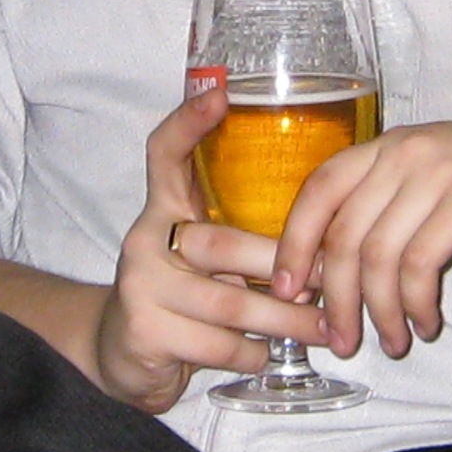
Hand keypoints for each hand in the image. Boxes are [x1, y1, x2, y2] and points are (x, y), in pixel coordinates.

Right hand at [96, 85, 326, 412]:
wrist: (122, 355)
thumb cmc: (183, 296)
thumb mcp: (205, 256)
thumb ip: (243, 235)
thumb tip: (329, 233)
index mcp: (164, 209)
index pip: (165, 154)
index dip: (188, 123)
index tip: (221, 96)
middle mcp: (146, 239)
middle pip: (221, 242)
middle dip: (281, 266)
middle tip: (327, 281)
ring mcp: (140, 285)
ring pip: (228, 302)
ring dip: (284, 320)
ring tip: (323, 329)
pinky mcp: (144, 331)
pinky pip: (217, 344)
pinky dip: (253, 352)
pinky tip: (267, 353)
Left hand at [272, 114, 451, 358]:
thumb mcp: (436, 172)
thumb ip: (390, 202)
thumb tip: (341, 266)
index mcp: (388, 145)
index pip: (319, 189)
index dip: (295, 241)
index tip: (288, 287)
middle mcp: (405, 154)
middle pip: (343, 234)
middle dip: (334, 297)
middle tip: (339, 338)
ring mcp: (436, 174)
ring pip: (377, 256)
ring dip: (379, 311)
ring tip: (390, 341)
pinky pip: (421, 264)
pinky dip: (417, 304)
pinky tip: (426, 323)